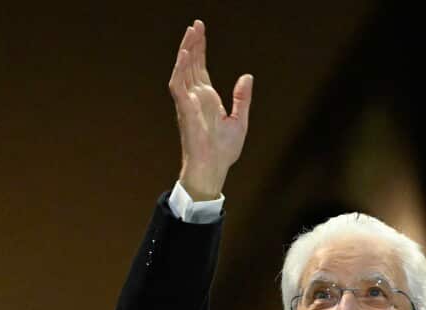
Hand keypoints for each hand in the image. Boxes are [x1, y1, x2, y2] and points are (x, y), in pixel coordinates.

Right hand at [169, 19, 252, 199]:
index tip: (200, 30)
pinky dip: (179, 69)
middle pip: (191, 64)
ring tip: (190, 33)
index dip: (200, 48)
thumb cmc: (223, 151)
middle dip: (192, 43)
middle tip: (195, 25)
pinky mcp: (184, 109)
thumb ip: (242, 98)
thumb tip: (247, 76)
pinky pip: (178, 85)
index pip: (200, 67)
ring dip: (186, 51)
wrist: (214, 168)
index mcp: (207, 98)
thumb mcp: (240, 120)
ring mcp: (188, 102)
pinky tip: (183, 55)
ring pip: (183, 70)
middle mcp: (195, 97)